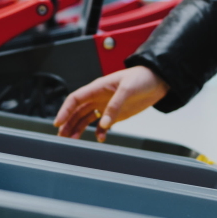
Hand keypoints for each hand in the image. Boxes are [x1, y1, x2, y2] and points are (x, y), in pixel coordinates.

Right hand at [53, 66, 168, 141]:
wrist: (158, 81)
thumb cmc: (142, 77)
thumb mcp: (128, 89)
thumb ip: (115, 106)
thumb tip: (104, 124)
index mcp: (98, 87)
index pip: (75, 99)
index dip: (64, 110)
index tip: (58, 122)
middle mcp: (98, 97)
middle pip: (77, 111)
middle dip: (68, 123)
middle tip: (61, 136)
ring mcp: (106, 106)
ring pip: (86, 118)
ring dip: (78, 129)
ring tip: (72, 140)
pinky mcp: (115, 114)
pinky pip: (102, 125)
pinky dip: (99, 132)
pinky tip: (100, 139)